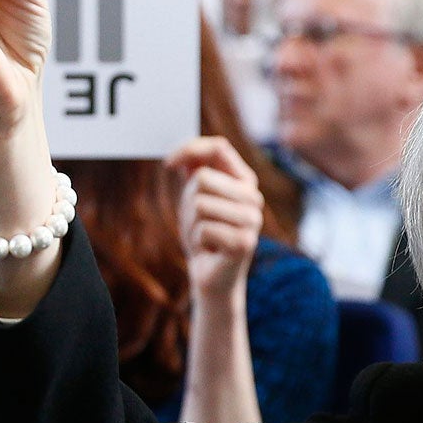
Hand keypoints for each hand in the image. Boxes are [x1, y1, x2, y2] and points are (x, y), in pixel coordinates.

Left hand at [169, 137, 262, 307]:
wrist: (211, 275)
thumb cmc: (203, 233)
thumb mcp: (195, 196)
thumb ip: (194, 169)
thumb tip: (182, 152)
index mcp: (245, 180)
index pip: (219, 147)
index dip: (189, 149)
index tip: (168, 163)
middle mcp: (254, 197)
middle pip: (203, 179)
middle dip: (188, 201)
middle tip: (197, 221)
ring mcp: (253, 220)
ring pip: (200, 204)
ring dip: (191, 224)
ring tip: (203, 236)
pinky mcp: (245, 243)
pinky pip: (203, 229)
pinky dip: (197, 240)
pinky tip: (208, 249)